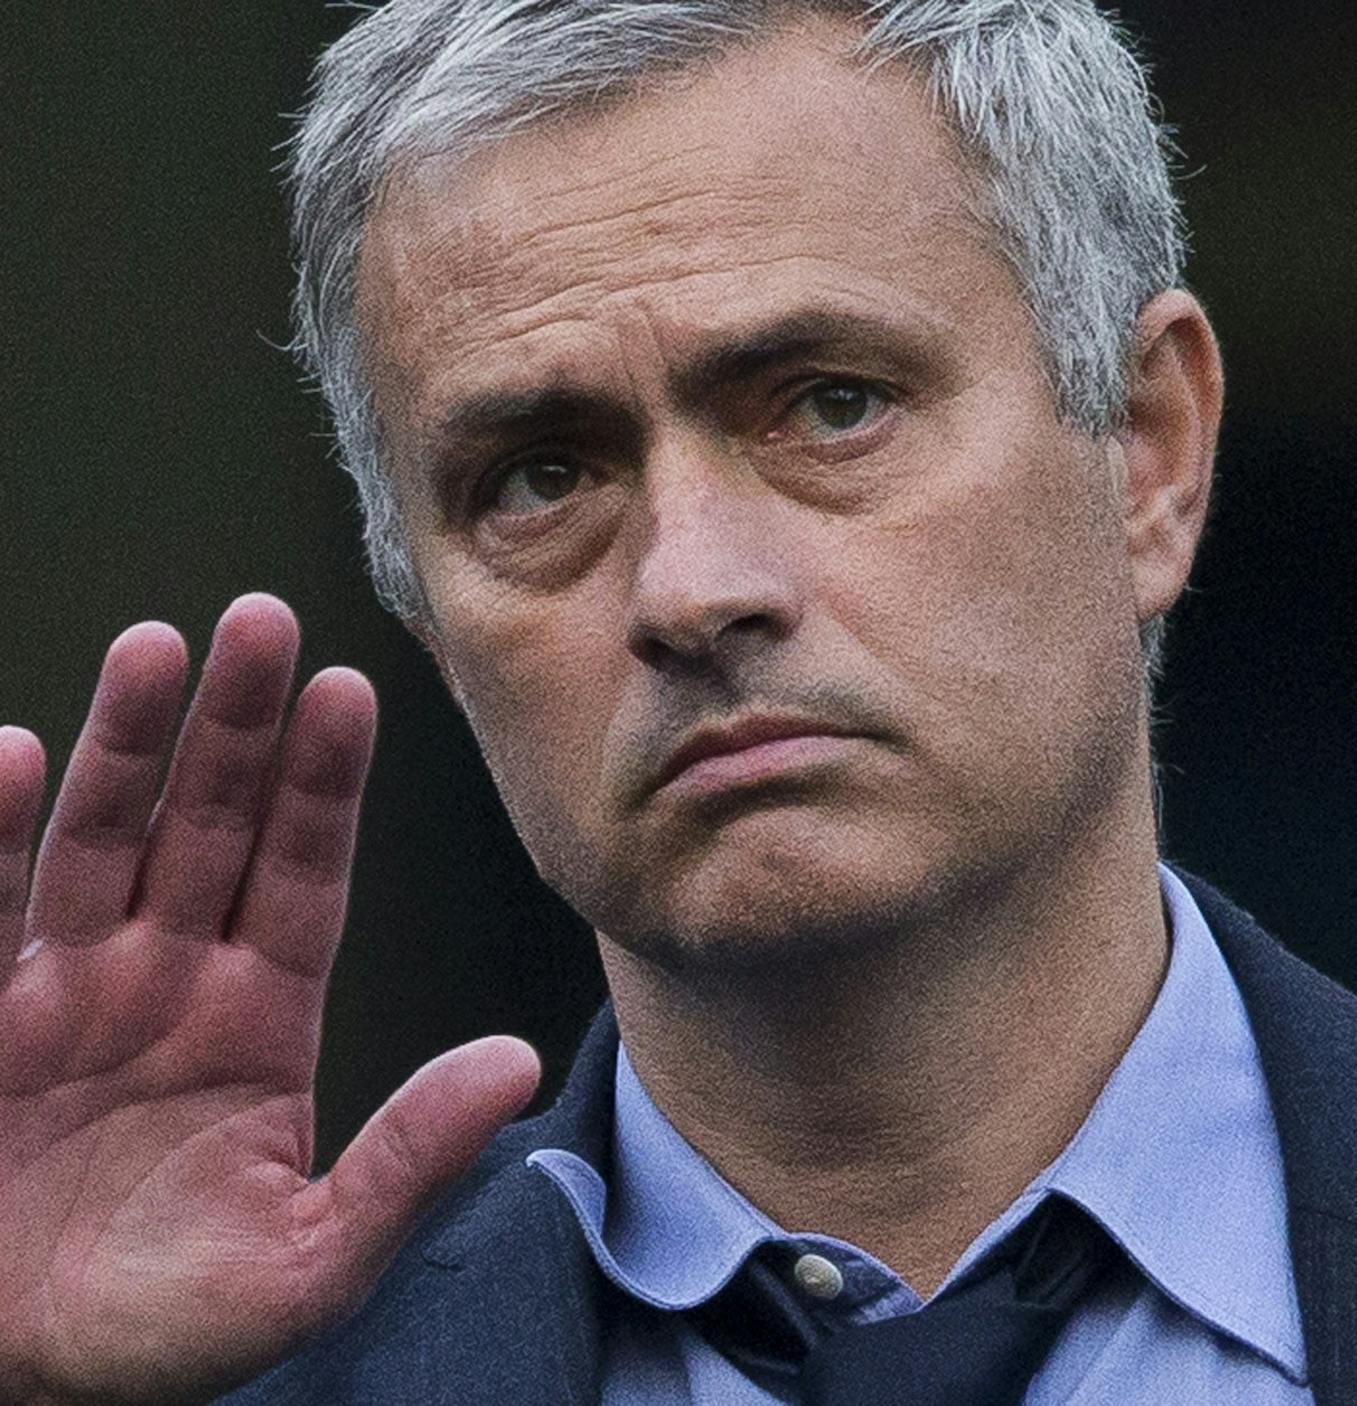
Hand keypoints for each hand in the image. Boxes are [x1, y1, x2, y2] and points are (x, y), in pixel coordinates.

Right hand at [0, 595, 540, 1404]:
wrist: (17, 1378)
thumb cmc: (167, 1327)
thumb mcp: (308, 1261)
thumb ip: (407, 1161)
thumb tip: (517, 1066)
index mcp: (259, 1019)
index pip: (304, 874)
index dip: (324, 785)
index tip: (349, 692)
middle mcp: (167, 978)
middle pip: (208, 825)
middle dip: (237, 727)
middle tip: (262, 620)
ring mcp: (64, 988)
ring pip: (101, 837)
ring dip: (125, 744)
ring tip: (156, 650)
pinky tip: (4, 756)